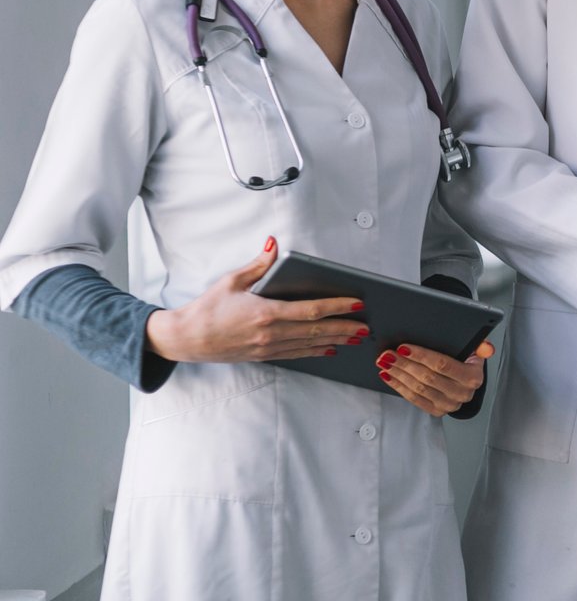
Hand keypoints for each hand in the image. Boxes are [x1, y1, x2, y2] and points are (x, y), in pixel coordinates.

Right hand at [145, 237, 366, 362]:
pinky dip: (315, 351)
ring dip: (335, 341)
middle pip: (316, 330)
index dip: (337, 307)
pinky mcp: (263, 355)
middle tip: (366, 326)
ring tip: (355, 338)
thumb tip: (275, 245)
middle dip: (344, 328)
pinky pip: (296, 354)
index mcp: (266, 312)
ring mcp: (267, 347)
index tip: (357, 304)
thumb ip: (259, 264)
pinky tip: (328, 349)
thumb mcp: (232, 281)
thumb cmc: (207, 308)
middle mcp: (270, 333)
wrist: (186, 338)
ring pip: (309, 345)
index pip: (311, 310)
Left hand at [378, 340, 494, 415]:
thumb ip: (480, 347)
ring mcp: (449, 405)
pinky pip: (414, 399)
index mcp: (472, 377)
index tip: (404, 347)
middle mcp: (462, 393)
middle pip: (428, 377)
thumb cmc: (466, 361)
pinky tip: (388, 376)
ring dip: (398, 375)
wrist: (466, 381)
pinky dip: (399, 387)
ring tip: (384, 363)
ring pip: (419, 389)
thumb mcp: (475, 351)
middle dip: (404, 364)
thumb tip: (487, 348)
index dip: (422, 356)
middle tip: (387, 353)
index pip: (443, 365)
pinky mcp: (437, 411)